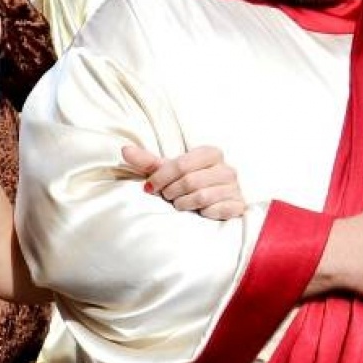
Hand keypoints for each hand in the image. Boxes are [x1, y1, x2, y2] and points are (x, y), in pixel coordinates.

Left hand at [123, 144, 244, 219]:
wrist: (212, 204)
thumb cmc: (186, 185)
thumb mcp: (167, 172)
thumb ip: (147, 162)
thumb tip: (124, 149)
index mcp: (210, 153)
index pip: (181, 164)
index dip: (161, 178)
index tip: (150, 188)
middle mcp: (226, 168)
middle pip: (190, 182)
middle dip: (172, 193)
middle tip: (168, 197)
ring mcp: (235, 187)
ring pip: (201, 197)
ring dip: (184, 205)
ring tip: (181, 204)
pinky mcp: (238, 206)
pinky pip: (215, 211)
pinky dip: (202, 214)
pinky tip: (199, 212)